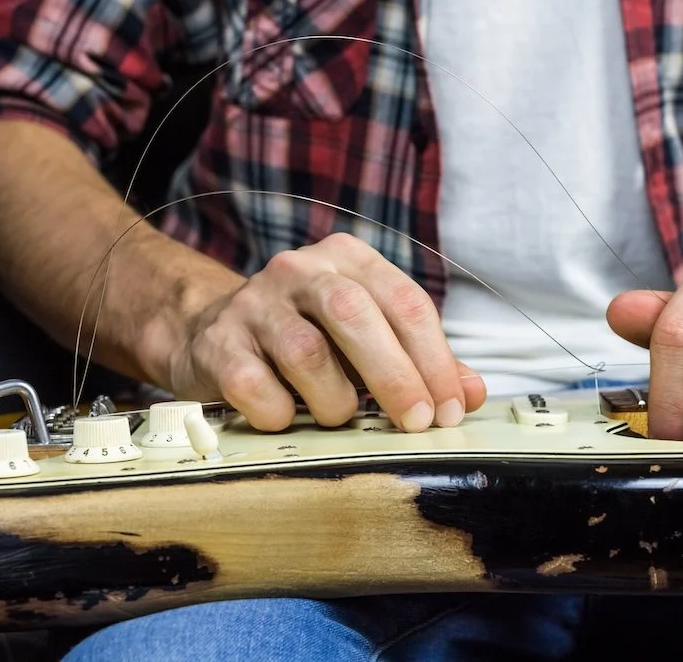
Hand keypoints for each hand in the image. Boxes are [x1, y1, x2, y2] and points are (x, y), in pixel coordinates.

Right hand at [162, 233, 485, 431]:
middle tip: (417, 422)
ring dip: (334, 399)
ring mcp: (254, 303)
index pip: (406, 302)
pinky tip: (287, 416)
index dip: (435, 360)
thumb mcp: (369, 337)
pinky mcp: (219, 343)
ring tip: (340, 415)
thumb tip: (470, 394)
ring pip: (307, 352)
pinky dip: (280, 412)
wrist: (212, 331)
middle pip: (356, 314)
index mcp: (350, 259)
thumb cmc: (308, 335)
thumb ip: (420, 361)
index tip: (450, 408)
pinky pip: (255, 386)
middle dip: (395, 376)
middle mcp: (301, 270)